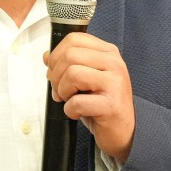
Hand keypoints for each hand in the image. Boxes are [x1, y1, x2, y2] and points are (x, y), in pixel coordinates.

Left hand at [44, 32, 134, 162]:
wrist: (124, 131)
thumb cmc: (102, 104)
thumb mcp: (85, 79)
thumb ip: (68, 65)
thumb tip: (46, 56)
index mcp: (108, 53)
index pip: (74, 39)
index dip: (56, 55)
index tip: (56, 72)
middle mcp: (114, 64)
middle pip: (70, 55)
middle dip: (56, 76)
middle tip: (60, 91)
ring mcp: (114, 83)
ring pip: (72, 74)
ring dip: (63, 91)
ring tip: (70, 100)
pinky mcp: (111, 105)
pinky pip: (77, 102)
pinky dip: (70, 110)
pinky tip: (77, 113)